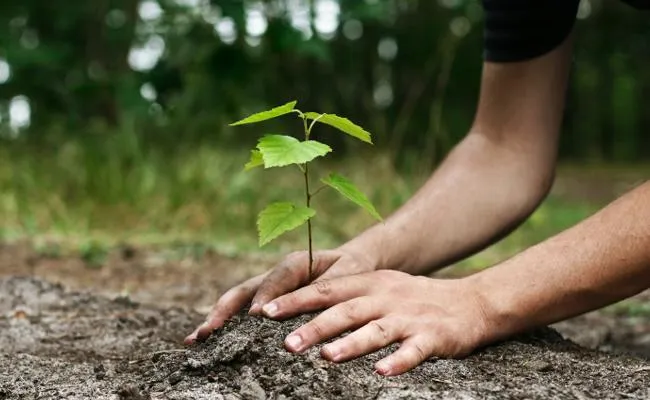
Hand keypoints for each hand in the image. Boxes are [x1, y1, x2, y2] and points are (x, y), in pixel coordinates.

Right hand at [184, 244, 379, 344]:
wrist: (352, 264)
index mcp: (297, 263)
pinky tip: (209, 343)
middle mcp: (276, 275)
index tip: (257, 316)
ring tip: (196, 339)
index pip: (277, 278)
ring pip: (238, 301)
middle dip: (224, 310)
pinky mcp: (267, 301)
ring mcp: (268, 288)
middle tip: (207, 331)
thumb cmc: (352, 270)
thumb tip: (311, 305)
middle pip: (244, 290)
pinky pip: (243, 312)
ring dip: (217, 319)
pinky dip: (226, 325)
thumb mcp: (349, 273)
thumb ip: (330, 286)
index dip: (266, 295)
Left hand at [261, 270, 492, 375]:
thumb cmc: (416, 299)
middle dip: (315, 326)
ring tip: (327, 358)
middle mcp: (386, 297)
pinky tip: (381, 373)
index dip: (296, 299)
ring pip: (376, 330)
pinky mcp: (433, 336)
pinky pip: (413, 350)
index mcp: (371, 283)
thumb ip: (348, 297)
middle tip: (287, 343)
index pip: (327, 289)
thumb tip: (304, 312)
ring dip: (351, 344)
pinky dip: (398, 361)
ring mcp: (410, 317)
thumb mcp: (382, 288)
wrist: (471, 302)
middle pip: (346, 310)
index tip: (265, 312)